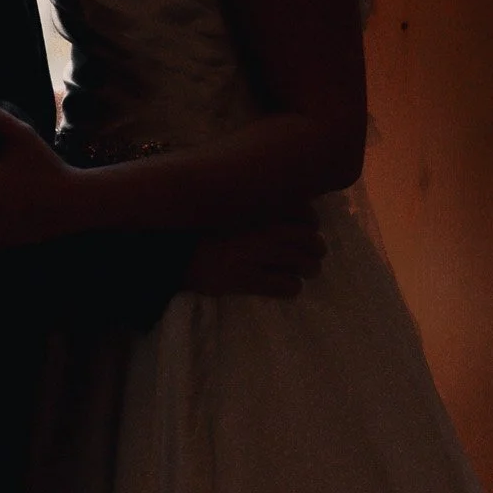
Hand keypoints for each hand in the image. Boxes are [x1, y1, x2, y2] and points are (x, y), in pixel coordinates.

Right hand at [184, 217, 324, 299]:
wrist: (175, 254)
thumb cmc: (204, 228)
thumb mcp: (234, 208)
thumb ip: (260, 205)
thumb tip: (297, 210)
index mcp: (257, 206)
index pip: (303, 211)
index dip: (312, 221)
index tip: (310, 227)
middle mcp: (261, 227)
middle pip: (309, 239)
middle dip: (317, 248)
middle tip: (314, 254)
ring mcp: (255, 254)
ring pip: (304, 263)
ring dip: (310, 268)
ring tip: (306, 271)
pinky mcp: (247, 279)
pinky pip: (287, 285)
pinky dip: (292, 287)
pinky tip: (286, 286)